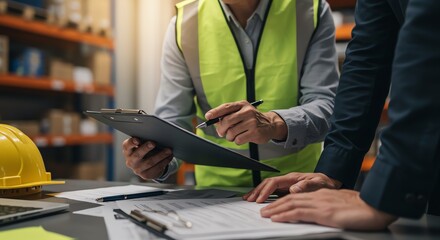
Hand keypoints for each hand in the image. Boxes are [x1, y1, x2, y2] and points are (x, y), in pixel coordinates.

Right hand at [122, 138, 172, 179]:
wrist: (144, 166)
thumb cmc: (142, 151)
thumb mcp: (140, 145)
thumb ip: (143, 140)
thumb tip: (155, 135)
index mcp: (128, 151)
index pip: (127, 146)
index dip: (131, 143)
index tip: (137, 140)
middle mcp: (130, 161)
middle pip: (138, 155)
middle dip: (146, 148)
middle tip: (154, 143)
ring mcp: (137, 169)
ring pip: (150, 162)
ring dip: (160, 155)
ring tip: (169, 150)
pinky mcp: (146, 175)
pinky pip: (156, 168)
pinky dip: (164, 161)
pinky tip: (169, 156)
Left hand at [205, 100, 286, 144]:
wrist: (270, 125)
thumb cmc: (251, 119)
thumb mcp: (241, 113)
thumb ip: (228, 116)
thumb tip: (213, 121)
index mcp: (242, 105)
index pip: (226, 107)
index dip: (215, 112)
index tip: (208, 116)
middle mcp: (247, 111)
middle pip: (226, 121)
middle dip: (221, 129)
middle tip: (222, 132)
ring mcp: (252, 122)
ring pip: (231, 132)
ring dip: (229, 137)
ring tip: (234, 135)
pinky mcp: (255, 132)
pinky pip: (238, 139)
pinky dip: (237, 140)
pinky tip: (242, 137)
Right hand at [243, 172, 340, 202]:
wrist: (330, 183)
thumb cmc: (325, 183)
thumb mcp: (319, 183)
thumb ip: (307, 185)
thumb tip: (293, 188)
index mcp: (293, 177)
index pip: (274, 182)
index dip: (266, 190)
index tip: (260, 199)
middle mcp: (288, 180)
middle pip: (267, 182)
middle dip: (257, 190)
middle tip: (249, 199)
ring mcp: (286, 184)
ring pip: (268, 186)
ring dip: (258, 192)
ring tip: (249, 198)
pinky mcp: (286, 189)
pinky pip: (272, 190)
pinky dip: (263, 194)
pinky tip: (258, 199)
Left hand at [260, 189, 397, 230]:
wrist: (377, 207)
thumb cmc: (364, 209)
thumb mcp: (342, 207)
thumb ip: (329, 208)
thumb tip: (321, 214)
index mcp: (323, 195)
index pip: (298, 197)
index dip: (284, 202)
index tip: (275, 207)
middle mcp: (319, 197)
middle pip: (291, 199)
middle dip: (275, 204)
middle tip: (263, 210)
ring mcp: (320, 203)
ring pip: (291, 204)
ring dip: (275, 209)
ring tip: (265, 214)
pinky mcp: (323, 212)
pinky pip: (298, 212)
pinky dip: (285, 215)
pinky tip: (277, 218)